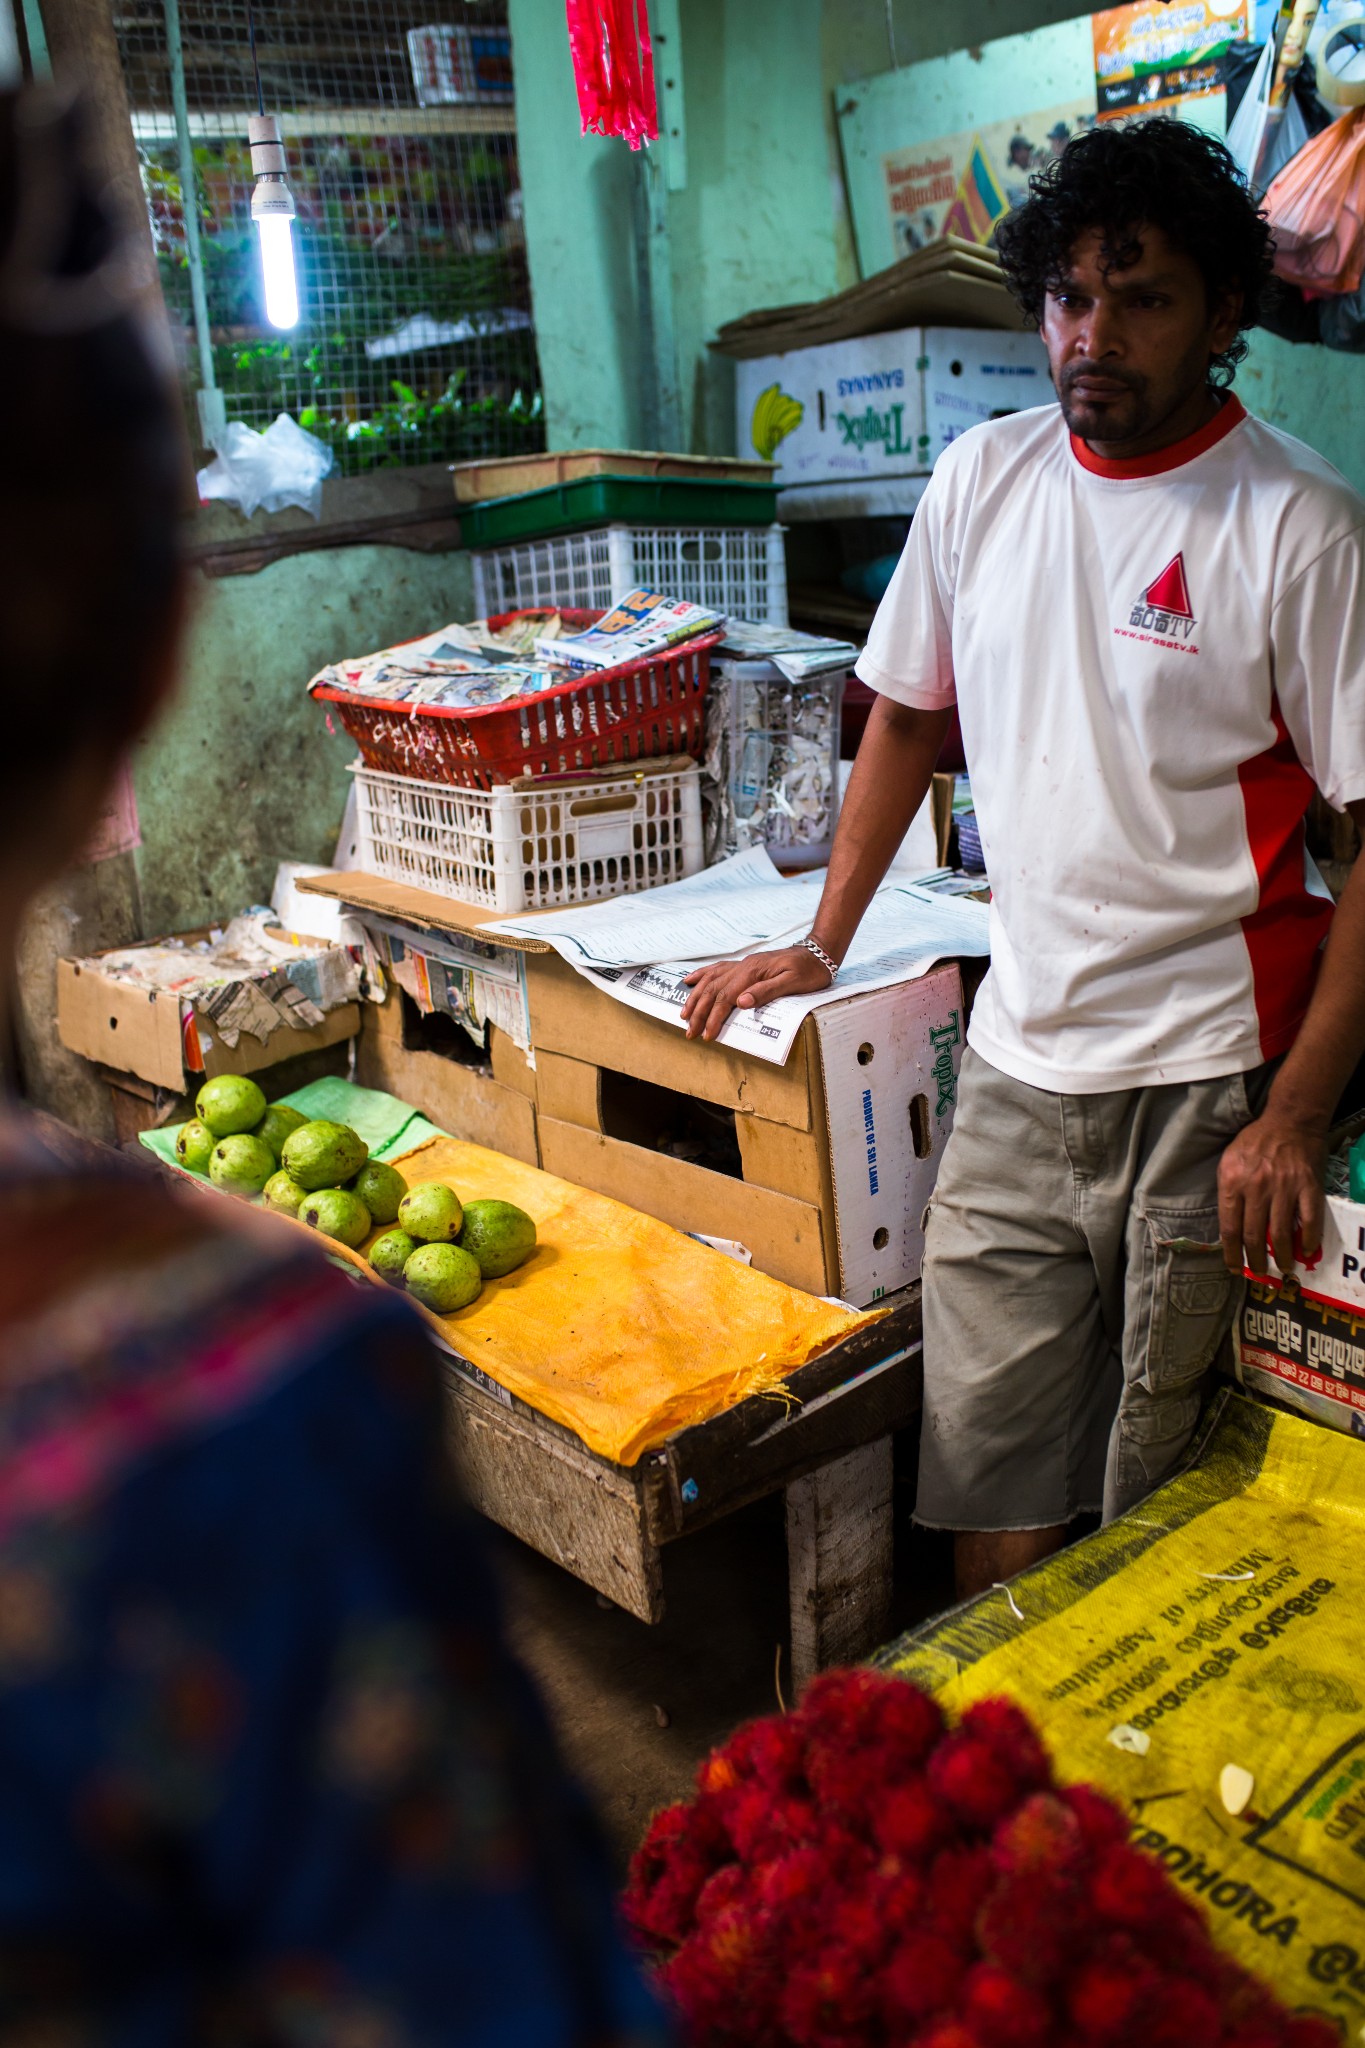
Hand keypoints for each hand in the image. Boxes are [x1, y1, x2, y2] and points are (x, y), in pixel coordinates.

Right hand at [681, 944, 832, 1041]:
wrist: (816, 953)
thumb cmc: (808, 970)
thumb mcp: (793, 982)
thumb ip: (766, 991)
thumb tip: (741, 1001)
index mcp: (753, 972)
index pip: (726, 998)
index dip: (714, 1017)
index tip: (707, 1034)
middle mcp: (743, 967)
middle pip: (714, 991)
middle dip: (699, 1012)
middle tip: (690, 1032)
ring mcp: (742, 964)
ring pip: (711, 981)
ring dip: (696, 998)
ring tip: (684, 1014)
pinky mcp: (744, 965)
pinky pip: (717, 969)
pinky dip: (701, 976)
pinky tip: (690, 981)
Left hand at [1217, 1110, 1326, 1275]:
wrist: (1290, 1121)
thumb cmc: (1255, 1141)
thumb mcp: (1229, 1161)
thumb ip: (1228, 1192)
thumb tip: (1231, 1227)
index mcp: (1233, 1182)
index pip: (1229, 1228)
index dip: (1231, 1254)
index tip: (1234, 1268)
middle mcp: (1257, 1188)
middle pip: (1254, 1236)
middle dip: (1255, 1261)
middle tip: (1259, 1272)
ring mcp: (1285, 1188)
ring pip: (1280, 1234)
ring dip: (1282, 1256)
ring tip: (1283, 1267)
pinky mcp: (1308, 1187)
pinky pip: (1310, 1220)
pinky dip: (1309, 1239)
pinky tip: (1306, 1250)